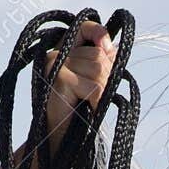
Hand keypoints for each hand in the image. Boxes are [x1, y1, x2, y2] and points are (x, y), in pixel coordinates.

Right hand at [44, 20, 114, 142]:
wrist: (60, 140)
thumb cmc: (76, 112)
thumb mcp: (92, 82)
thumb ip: (101, 62)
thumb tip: (112, 47)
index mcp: (64, 50)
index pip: (85, 28)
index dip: (99, 33)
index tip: (108, 49)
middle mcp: (57, 53)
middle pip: (99, 55)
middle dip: (105, 77)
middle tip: (95, 96)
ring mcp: (55, 64)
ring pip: (98, 69)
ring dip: (101, 90)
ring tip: (89, 102)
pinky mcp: (58, 79)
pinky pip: (94, 86)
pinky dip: (97, 101)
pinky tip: (90, 108)